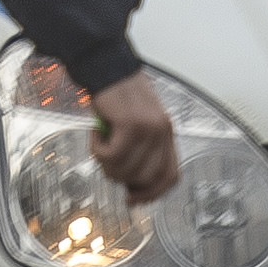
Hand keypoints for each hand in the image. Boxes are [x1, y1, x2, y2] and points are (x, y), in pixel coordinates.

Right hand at [89, 73, 182, 205]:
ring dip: (106, 164)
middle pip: (147, 177)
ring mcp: (148, 128)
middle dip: (123, 179)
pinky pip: (112, 155)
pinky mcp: (130, 124)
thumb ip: (140, 150)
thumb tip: (131, 182)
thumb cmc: (118, 94)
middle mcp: (161, 131)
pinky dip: (98, 150)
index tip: (134, 199)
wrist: (106, 66)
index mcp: (166, 133)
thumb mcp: (138, 123)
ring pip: (126, 169)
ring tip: (100, 145)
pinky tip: (97, 135)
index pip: (170, 176)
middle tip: (108, 165)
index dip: (152, 193)